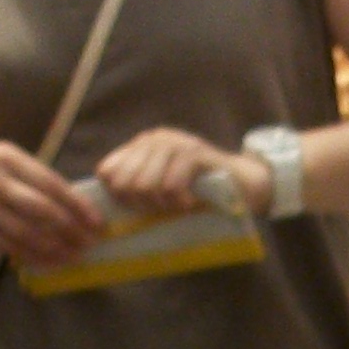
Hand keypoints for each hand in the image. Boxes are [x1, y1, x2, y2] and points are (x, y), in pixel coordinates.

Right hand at [0, 141, 104, 269]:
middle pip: (38, 208)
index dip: (77, 205)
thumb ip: (37, 178)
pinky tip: (49, 262)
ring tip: (74, 257)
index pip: (50, 183)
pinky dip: (31, 256)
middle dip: (69, 229)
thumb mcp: (7, 160)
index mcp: (7, 156)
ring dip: (53, 248)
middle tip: (89, 244)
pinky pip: (6, 245)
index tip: (97, 222)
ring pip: (23, 231)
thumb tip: (78, 206)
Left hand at [93, 127, 268, 219]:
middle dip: (140, 205)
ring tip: (178, 206)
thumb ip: (136, 186)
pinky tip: (190, 204)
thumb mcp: (162, 185)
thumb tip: (104, 206)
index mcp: (141, 144)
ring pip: (144, 186)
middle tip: (163, 210)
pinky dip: (179, 203)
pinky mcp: (194, 153)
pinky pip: (170, 186)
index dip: (118, 197)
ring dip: (161, 206)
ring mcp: (174, 143)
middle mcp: (154, 138)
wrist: (244, 182)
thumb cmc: (200, 190)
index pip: (107, 171)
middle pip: (123, 182)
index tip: (139, 209)